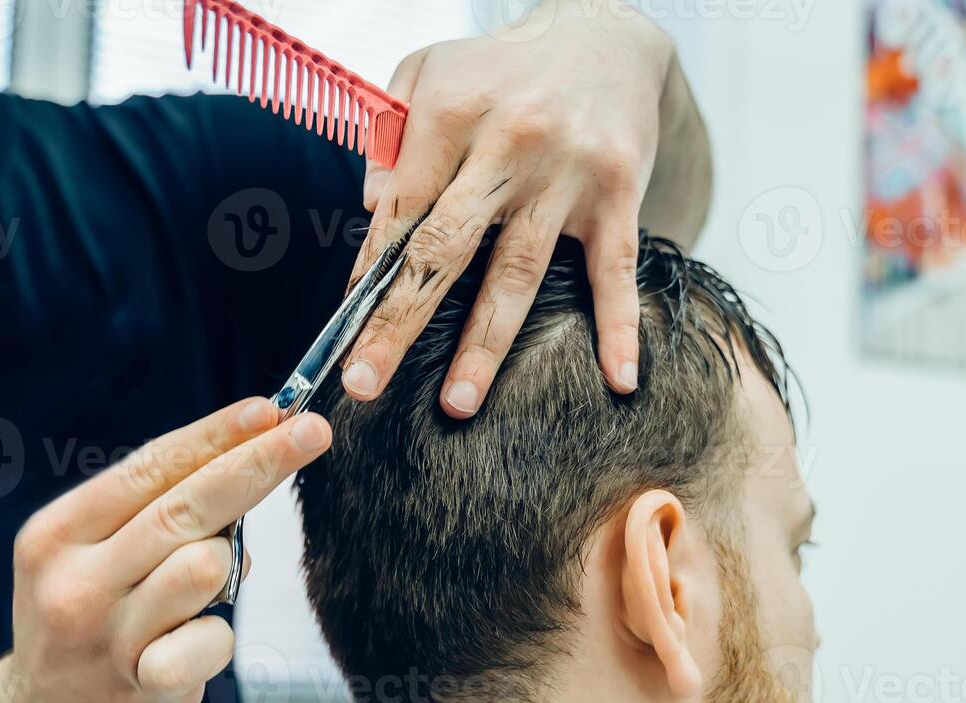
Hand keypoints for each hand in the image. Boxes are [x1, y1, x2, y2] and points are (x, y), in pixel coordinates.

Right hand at [5, 398, 330, 702]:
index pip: (148, 468)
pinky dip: (217, 637)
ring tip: (199, 593)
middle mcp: (74, 580)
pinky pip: (214, 638)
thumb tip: (245, 471)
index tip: (269, 408)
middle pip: (185, 508)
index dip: (214, 435)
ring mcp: (106, 637)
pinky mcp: (141, 687)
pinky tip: (188, 648)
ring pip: (205, 568)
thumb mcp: (89, 558)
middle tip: (312, 431)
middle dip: (256, 464)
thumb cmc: (82, 621)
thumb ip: (153, 518)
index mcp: (58, 533)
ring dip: (225, 567)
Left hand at [342, 0, 678, 413]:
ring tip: (458, 403)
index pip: (399, 212)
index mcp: (451, 112)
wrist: (606, 33)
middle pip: (445, 251)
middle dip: (400, 323)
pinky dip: (619, 327)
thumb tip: (373, 209)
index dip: (369, 277)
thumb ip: (388, 136)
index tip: (345, 335)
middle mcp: (508, 142)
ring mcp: (566, 172)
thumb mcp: (429, 72)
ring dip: (486, 346)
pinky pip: (616, 270)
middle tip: (368, 383)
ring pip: (517, 272)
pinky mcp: (619, 191)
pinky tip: (618, 379)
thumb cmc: (500, 69)